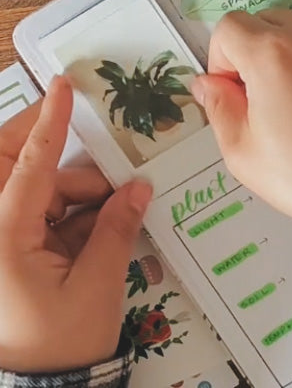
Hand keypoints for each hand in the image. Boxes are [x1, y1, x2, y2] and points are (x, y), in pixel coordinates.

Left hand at [0, 77, 151, 372]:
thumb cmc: (59, 345)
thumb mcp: (95, 286)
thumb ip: (116, 229)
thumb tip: (137, 188)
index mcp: (2, 238)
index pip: (26, 167)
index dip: (48, 124)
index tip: (63, 87)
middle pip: (16, 165)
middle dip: (50, 142)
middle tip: (85, 125)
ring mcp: (5, 238)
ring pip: (41, 188)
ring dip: (80, 188)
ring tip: (118, 205)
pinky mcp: (16, 248)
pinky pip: (48, 211)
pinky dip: (78, 209)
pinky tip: (105, 221)